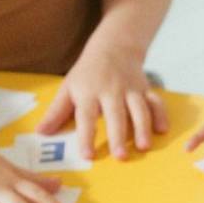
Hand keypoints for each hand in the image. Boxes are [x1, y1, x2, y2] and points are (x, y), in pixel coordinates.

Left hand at [37, 35, 167, 161]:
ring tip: (144, 147)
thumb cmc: (88, 73)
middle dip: (119, 136)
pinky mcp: (145, 89)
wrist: (114, 45)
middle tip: (120, 156)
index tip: (87, 156)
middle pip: (115, 115)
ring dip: (142, 128)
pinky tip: (162, 130)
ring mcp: (130, 89)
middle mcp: (111, 91)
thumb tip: (41, 132)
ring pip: (138, 109)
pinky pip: (156, 102)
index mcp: (88, 92)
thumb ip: (56, 112)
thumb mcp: (68, 87)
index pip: (85, 117)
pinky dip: (161, 115)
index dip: (86, 137)